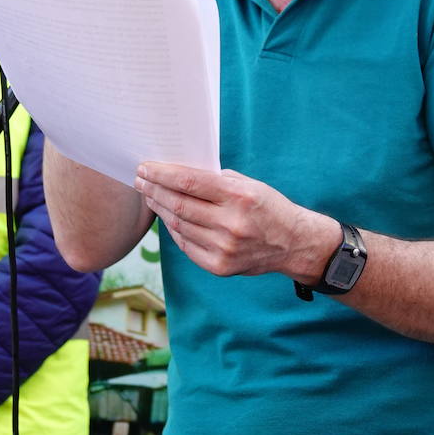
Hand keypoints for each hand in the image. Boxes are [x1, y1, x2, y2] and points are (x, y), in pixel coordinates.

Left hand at [133, 162, 338, 279]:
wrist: (293, 244)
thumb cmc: (268, 207)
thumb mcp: (249, 184)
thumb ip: (216, 180)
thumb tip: (177, 173)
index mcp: (239, 196)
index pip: (189, 182)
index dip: (162, 174)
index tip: (145, 167)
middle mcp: (231, 224)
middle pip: (179, 205)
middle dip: (154, 190)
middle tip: (140, 180)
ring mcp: (224, 248)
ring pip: (179, 226)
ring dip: (160, 209)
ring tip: (150, 196)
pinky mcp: (220, 267)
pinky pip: (187, 245)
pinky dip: (174, 230)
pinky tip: (167, 218)